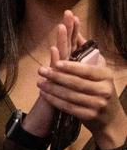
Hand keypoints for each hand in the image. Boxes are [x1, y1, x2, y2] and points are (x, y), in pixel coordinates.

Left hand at [38, 18, 126, 149]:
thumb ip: (86, 52)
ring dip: (53, 89)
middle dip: (56, 76)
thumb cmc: (100, 87)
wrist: (110, 118)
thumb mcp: (98, 70)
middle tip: (41, 70)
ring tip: (39, 82)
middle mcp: (104, 90)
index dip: (70, 66)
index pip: (86, 70)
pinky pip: (69, 108)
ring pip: (71, 96)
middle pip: (76, 83)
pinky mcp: (89, 116)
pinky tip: (45, 94)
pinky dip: (55, 100)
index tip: (55, 62)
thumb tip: (75, 32)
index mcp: (106, 76)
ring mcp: (97, 105)